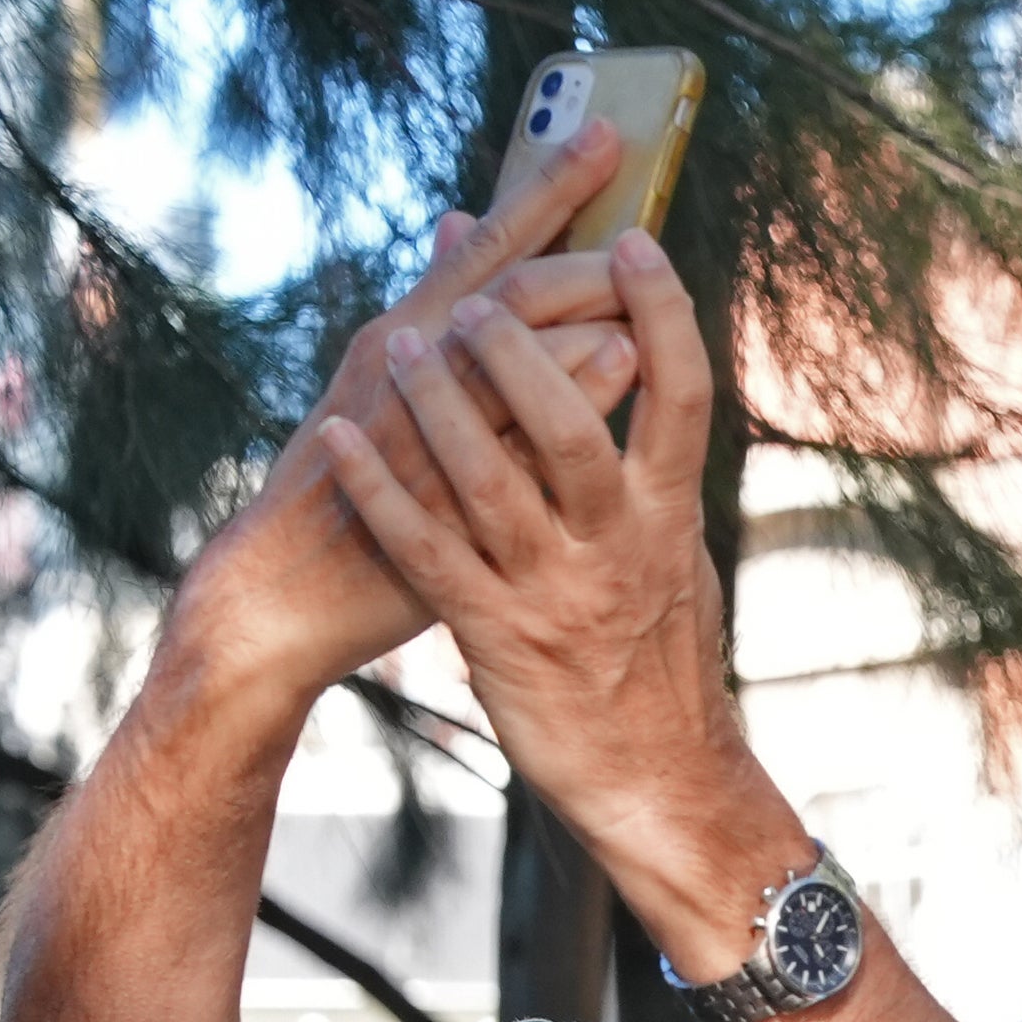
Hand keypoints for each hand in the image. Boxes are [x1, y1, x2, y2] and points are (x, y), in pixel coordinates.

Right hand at [167, 120, 646, 707]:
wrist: (283, 589)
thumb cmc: (357, 483)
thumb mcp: (384, 381)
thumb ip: (437, 309)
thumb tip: (463, 220)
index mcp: (408, 333)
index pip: (491, 247)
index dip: (546, 189)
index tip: (609, 140)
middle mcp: (408, 367)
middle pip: (508, 293)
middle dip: (579, 253)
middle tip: (644, 220)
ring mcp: (417, 438)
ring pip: (500, 370)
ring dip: (570, 336)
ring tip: (638, 306)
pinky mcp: (428, 510)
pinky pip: (497, 460)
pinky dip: (543, 428)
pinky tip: (598, 401)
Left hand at [318, 229, 805, 979]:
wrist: (662, 782)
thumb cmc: (659, 659)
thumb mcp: (673, 556)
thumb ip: (647, 466)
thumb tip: (636, 367)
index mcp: (671, 519)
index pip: (682, 394)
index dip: (662, 312)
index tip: (633, 239)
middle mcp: (621, 548)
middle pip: (575, 424)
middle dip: (525, 349)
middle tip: (482, 299)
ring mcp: (557, 593)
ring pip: (492, 481)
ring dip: (441, 404)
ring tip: (406, 344)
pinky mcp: (498, 638)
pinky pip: (429, 552)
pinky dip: (381, 490)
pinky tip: (339, 439)